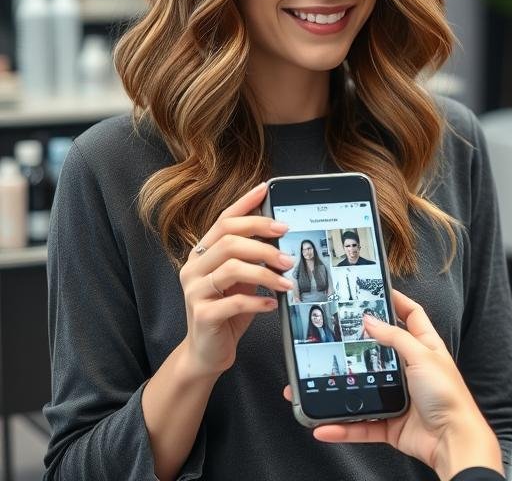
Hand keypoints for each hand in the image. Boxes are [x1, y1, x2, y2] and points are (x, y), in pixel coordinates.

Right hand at [178, 182, 292, 377]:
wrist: (207, 351)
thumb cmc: (229, 310)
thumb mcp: (242, 278)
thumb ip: (252, 256)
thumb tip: (279, 229)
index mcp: (202, 253)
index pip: (223, 220)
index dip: (246, 204)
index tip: (267, 190)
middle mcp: (193, 268)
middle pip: (229, 241)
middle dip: (264, 244)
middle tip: (288, 255)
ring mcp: (193, 291)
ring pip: (232, 268)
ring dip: (266, 273)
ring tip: (287, 281)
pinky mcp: (201, 315)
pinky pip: (233, 301)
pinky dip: (258, 300)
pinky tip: (272, 303)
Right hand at [283, 290, 503, 480]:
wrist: (452, 441)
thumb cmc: (447, 395)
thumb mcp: (422, 355)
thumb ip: (395, 337)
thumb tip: (371, 320)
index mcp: (425, 348)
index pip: (411, 316)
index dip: (395, 302)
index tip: (375, 291)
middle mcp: (412, 370)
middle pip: (380, 351)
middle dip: (358, 344)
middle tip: (335, 334)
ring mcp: (400, 397)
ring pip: (365, 389)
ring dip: (342, 390)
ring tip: (316, 384)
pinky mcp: (391, 423)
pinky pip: (361, 424)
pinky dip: (343, 427)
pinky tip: (324, 427)